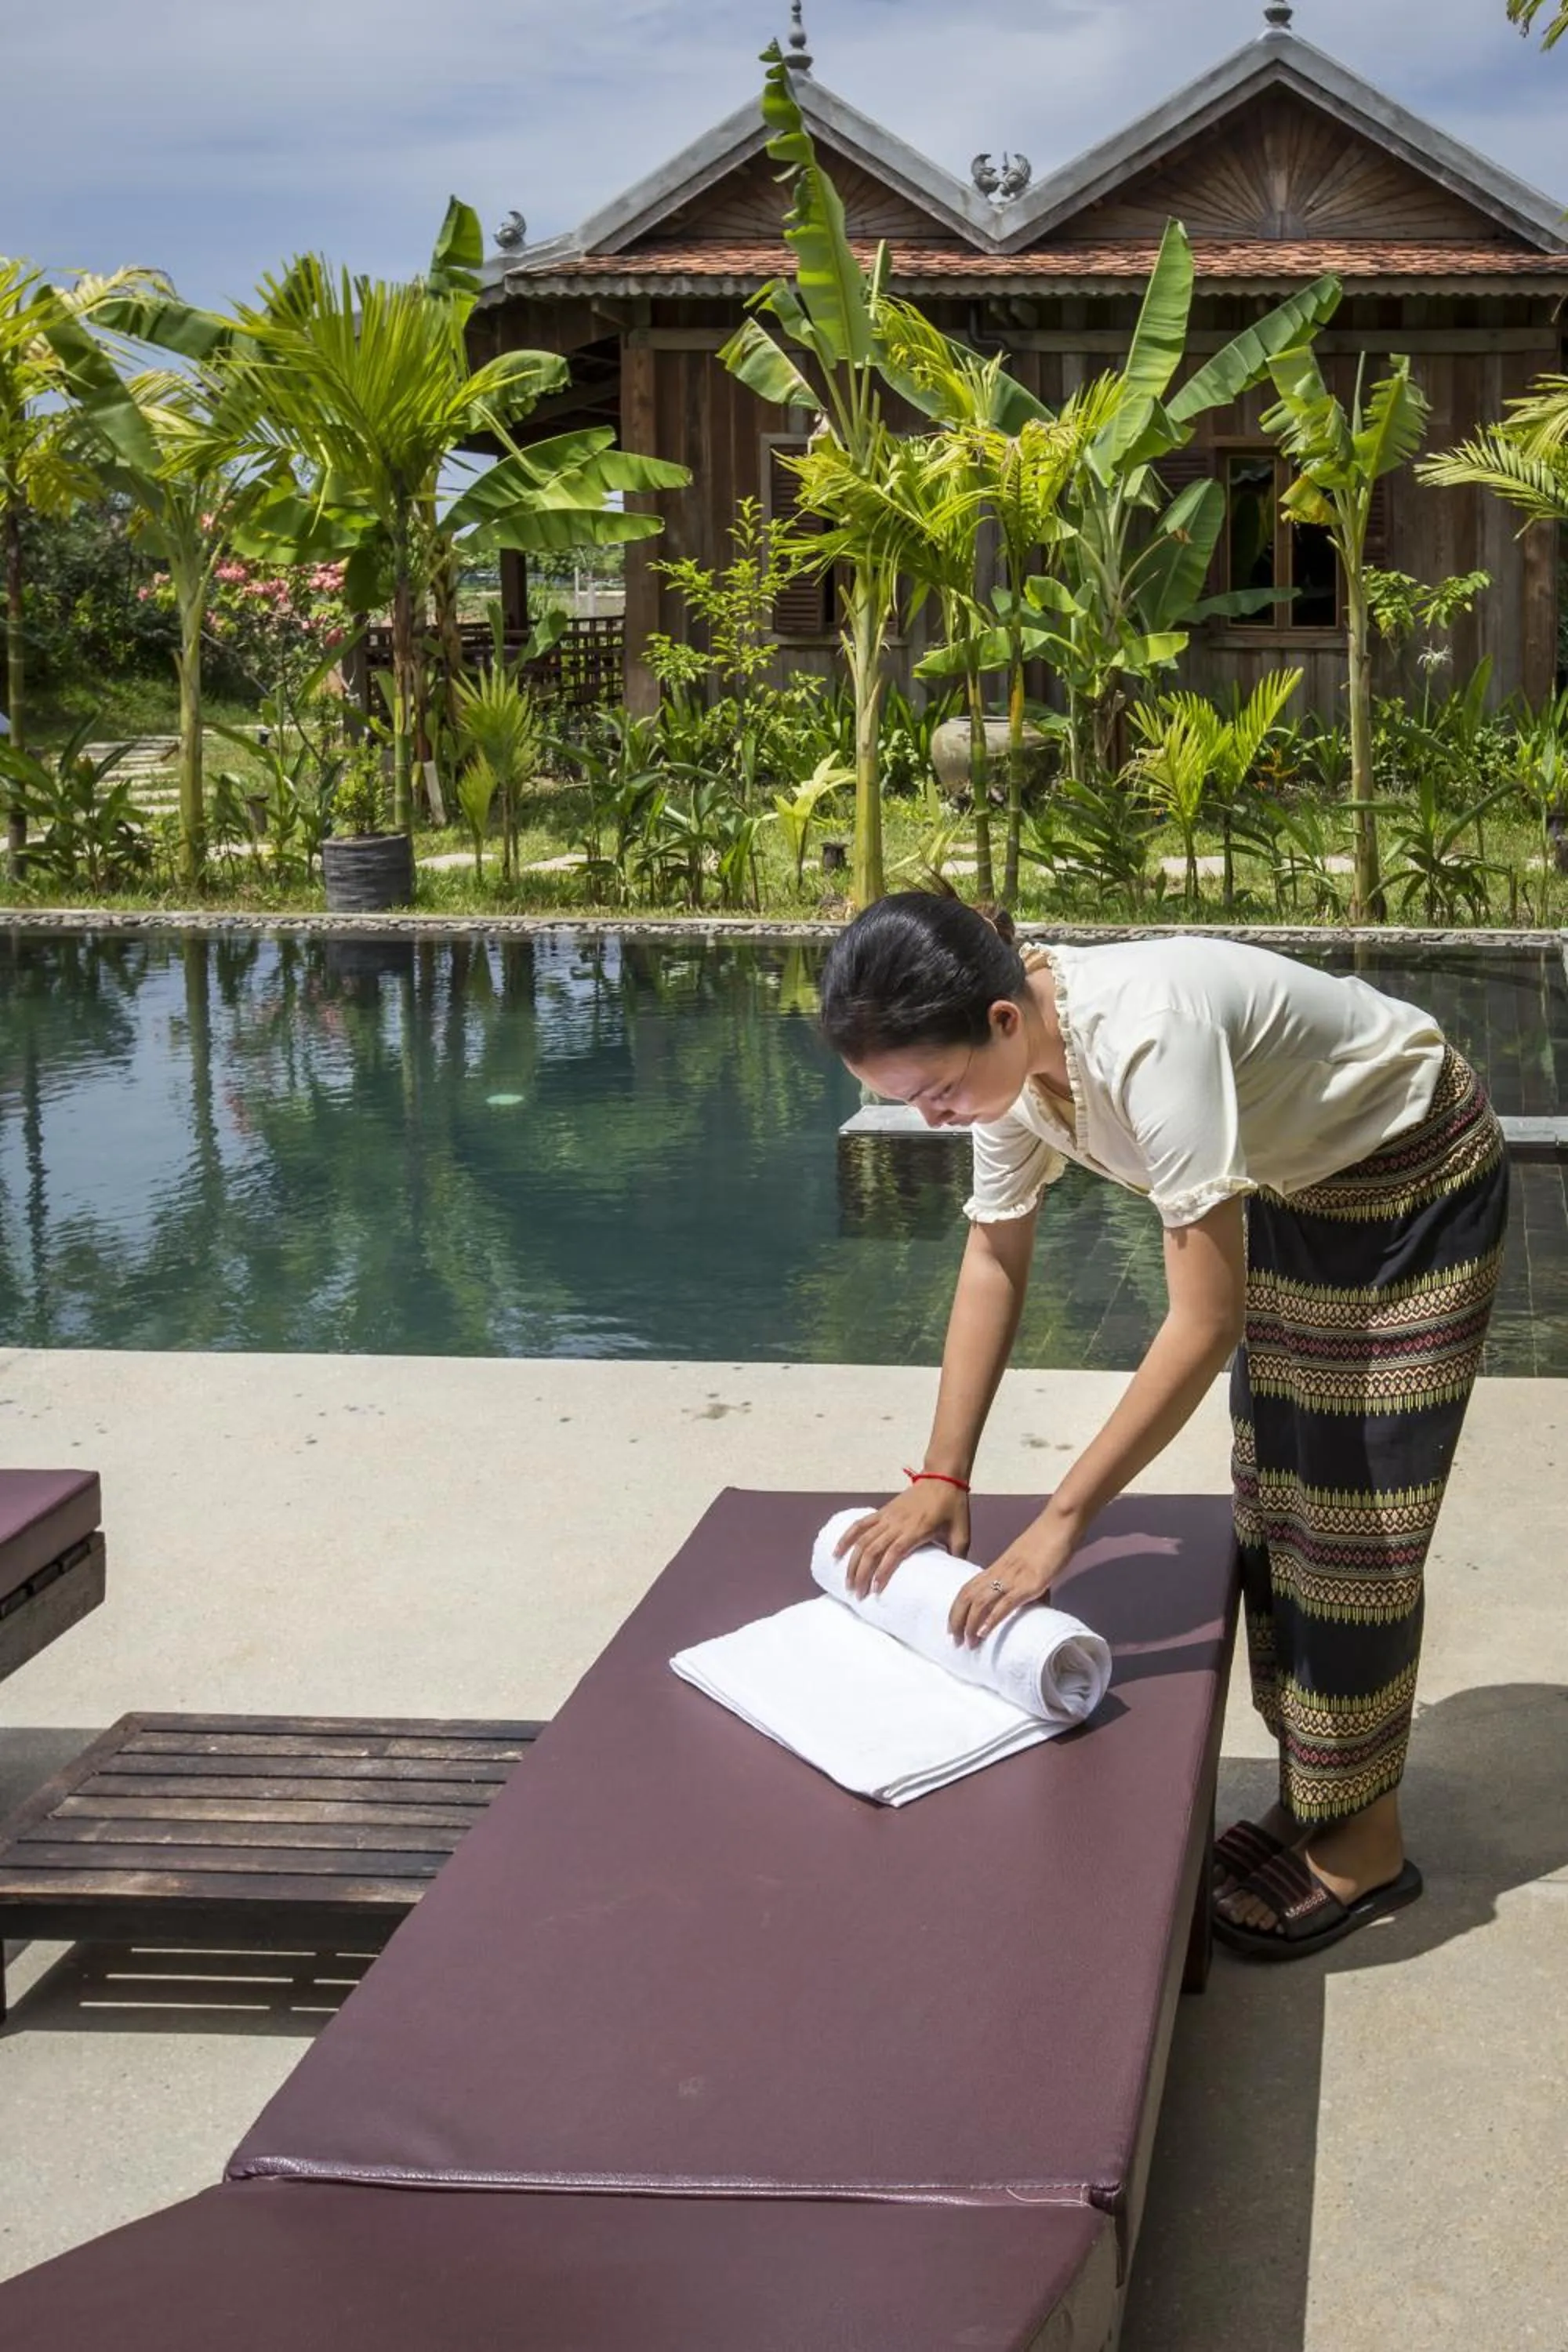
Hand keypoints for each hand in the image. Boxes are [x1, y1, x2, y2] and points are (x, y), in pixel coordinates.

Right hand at [835, 1480, 970, 1600]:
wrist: (942, 1477)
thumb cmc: (953, 1506)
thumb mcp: (961, 1534)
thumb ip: (957, 1557)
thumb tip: (953, 1580)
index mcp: (916, 1530)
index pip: (894, 1553)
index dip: (882, 1572)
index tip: (875, 1590)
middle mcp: (897, 1524)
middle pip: (872, 1549)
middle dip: (862, 1574)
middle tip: (858, 1594)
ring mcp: (887, 1517)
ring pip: (862, 1539)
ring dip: (852, 1561)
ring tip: (847, 1582)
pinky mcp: (882, 1512)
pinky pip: (860, 1525)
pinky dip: (846, 1538)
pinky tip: (837, 1553)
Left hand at [948, 1513, 1076, 1647]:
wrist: (1059, 1524)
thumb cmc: (1046, 1541)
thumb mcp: (1027, 1562)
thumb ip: (1024, 1581)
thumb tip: (1032, 1601)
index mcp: (996, 1567)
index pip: (967, 1588)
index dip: (956, 1608)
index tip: (951, 1626)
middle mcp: (999, 1572)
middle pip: (967, 1596)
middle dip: (956, 1620)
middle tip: (954, 1640)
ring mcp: (1012, 1578)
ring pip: (980, 1602)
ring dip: (970, 1624)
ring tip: (967, 1643)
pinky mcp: (1028, 1584)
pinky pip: (1004, 1604)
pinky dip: (991, 1620)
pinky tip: (983, 1633)